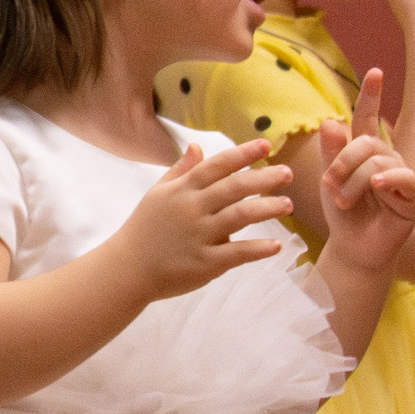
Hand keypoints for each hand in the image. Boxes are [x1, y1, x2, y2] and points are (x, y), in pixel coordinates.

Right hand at [108, 139, 291, 300]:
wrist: (126, 268)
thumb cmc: (144, 229)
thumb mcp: (157, 194)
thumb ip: (180, 171)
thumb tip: (197, 146)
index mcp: (181, 191)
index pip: (215, 166)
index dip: (242, 154)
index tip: (265, 145)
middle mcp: (191, 209)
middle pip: (232, 188)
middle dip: (262, 178)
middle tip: (288, 173)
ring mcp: (198, 235)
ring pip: (239, 217)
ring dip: (267, 209)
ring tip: (288, 205)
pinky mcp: (204, 262)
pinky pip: (236, 253)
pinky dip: (257, 249)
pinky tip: (276, 245)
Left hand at [318, 68, 414, 276]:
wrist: (352, 246)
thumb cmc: (341, 212)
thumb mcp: (329, 179)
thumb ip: (331, 151)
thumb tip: (331, 119)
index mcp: (365, 151)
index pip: (368, 118)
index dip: (372, 95)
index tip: (376, 71)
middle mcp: (386, 158)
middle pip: (367, 141)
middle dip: (343, 160)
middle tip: (328, 183)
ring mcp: (401, 176)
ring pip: (379, 160)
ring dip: (354, 181)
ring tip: (342, 201)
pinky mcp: (413, 196)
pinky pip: (405, 177)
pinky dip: (388, 179)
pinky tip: (377, 186)